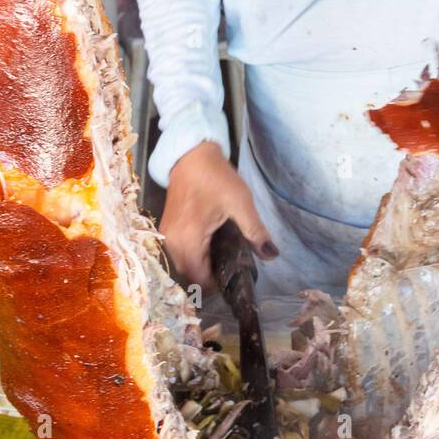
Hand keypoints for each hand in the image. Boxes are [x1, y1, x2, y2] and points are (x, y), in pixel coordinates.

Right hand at [161, 141, 277, 291]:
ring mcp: (167, 235)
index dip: (218, 283)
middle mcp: (172, 242)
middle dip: (210, 276)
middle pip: (190, 275)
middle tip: (232, 265)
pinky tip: (210, 244)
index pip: (200, 279)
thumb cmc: (216, 177)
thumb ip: (255, 231)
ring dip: (201, 266)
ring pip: (183, 265)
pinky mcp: (166, 228)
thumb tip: (272, 255)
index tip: (236, 274)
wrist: (191, 155)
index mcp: (189, 240)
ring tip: (223, 256)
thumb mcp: (240, 203)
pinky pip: (178, 253)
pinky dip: (193, 255)